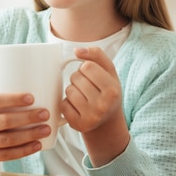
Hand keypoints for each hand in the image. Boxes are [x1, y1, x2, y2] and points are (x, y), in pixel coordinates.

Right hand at [0, 61, 50, 168]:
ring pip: (8, 140)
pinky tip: (38, 145)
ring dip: (30, 135)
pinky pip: (7, 155)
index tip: (31, 97)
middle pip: (4, 121)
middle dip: (27, 118)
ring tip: (46, 128)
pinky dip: (24, 151)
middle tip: (45, 113)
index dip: (13, 99)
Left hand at [61, 47, 129, 165]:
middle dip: (78, 78)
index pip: (87, 66)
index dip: (86, 68)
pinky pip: (63, 105)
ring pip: (69, 90)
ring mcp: (90, 117)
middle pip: (76, 77)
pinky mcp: (78, 125)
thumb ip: (96, 55)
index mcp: (112, 90)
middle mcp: (103, 105)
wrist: (107, 122)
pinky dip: (67, 103)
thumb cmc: (107, 91)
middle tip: (87, 87)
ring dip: (72, 90)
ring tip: (83, 96)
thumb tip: (77, 50)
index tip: (91, 75)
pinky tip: (77, 107)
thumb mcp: (109, 72)